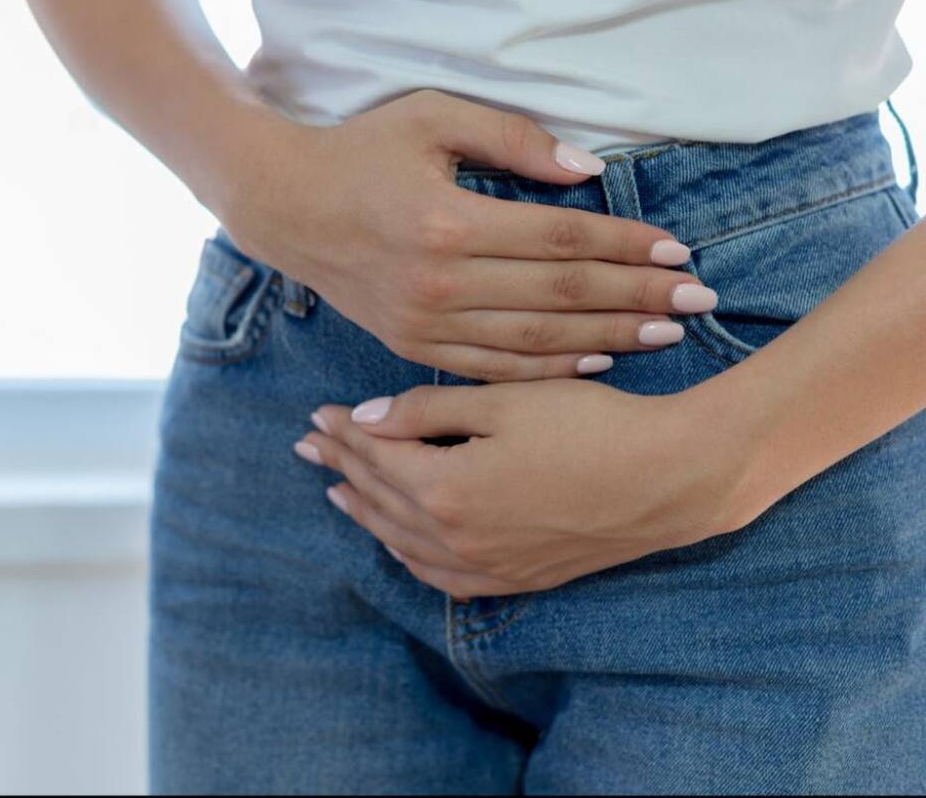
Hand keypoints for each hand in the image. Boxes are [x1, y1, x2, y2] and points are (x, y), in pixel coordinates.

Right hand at [218, 90, 715, 381]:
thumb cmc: (360, 152)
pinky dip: (548, 370)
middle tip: (699, 300)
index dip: (627, 244)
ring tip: (666, 334)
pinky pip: (493, 368)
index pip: (562, 238)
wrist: (284, 207)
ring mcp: (425, 323)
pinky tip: (595, 363)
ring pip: (536, 340)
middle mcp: (440, 282)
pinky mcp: (412, 345)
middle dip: (637, 297)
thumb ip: (511, 139)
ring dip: (608, 338)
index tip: (679, 251)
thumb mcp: (429, 118)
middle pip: (561, 294)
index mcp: (448, 222)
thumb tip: (587, 170)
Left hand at [293, 380, 762, 597]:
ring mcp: (487, 566)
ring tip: (338, 491)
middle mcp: (456, 538)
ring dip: (366, 513)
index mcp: (445, 489)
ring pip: (402, 542)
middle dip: (341, 468)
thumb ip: (427, 411)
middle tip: (309, 446)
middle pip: (380, 499)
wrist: (669, 478)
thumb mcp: (504, 400)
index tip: (318, 413)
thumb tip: (366, 417)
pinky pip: (441, 577)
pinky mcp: (516, 578)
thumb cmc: (591, 425)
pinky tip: (400, 541)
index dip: (344, 432)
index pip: (375, 458)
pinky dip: (408, 554)